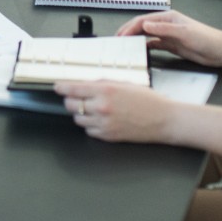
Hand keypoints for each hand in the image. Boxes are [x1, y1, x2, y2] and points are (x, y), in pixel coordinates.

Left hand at [55, 79, 173, 143]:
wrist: (164, 119)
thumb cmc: (149, 101)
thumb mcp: (125, 84)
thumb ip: (103, 84)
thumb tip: (85, 84)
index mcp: (106, 91)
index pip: (73, 89)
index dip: (62, 87)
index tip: (57, 87)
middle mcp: (102, 107)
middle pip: (71, 104)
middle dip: (71, 100)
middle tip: (77, 98)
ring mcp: (104, 123)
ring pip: (78, 119)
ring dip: (81, 113)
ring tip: (93, 109)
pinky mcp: (108, 136)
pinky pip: (89, 131)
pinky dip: (91, 125)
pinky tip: (101, 120)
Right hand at [116, 9, 221, 67]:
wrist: (219, 51)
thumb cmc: (205, 38)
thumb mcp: (183, 33)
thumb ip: (164, 29)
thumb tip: (145, 26)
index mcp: (168, 17)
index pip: (144, 21)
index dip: (131, 28)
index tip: (121, 37)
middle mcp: (166, 25)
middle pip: (142, 26)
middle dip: (129, 31)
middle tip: (116, 40)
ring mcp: (168, 35)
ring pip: (146, 35)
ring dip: (135, 39)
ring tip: (124, 45)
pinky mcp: (172, 45)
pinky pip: (154, 45)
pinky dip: (145, 47)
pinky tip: (139, 51)